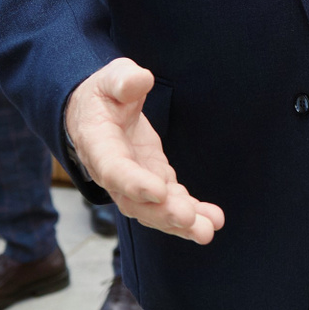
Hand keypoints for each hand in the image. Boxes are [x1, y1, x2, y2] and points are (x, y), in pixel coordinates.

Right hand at [66, 57, 224, 244]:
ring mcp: (135, 181)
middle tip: (189, 221)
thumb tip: (140, 80)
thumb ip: (123, 80)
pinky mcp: (154, 181)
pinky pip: (171, 203)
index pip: (114, 169)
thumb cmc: (104, 94)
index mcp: (99, 145)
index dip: (134, 182)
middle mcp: (113, 172)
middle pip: (135, 201)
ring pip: (153, 210)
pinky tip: (213, 220)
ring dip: (180, 223)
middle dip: (162, 213)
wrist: (95, 113)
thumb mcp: (110, 78)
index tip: (159, 191)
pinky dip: (191, 213)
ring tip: (207, 230)